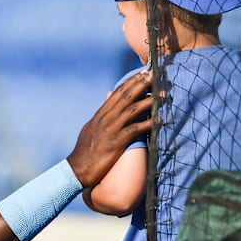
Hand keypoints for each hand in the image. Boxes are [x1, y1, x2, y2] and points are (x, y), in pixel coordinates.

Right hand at [67, 70, 152, 186]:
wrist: (78, 168)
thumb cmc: (86, 150)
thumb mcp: (92, 126)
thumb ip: (103, 110)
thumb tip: (109, 93)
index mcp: (101, 114)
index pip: (118, 92)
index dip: (132, 81)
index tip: (144, 72)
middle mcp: (106, 118)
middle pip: (126, 96)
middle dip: (141, 84)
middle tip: (155, 74)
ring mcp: (111, 129)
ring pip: (132, 109)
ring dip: (149, 101)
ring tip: (162, 94)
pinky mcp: (116, 142)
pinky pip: (135, 130)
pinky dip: (148, 124)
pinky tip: (160, 120)